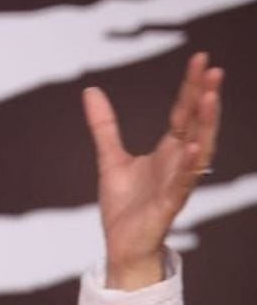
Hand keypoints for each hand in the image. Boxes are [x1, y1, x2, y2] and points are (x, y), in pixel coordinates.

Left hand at [83, 52, 222, 289]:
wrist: (122, 244)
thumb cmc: (124, 206)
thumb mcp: (110, 159)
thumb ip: (104, 126)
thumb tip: (90, 92)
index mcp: (169, 151)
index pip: (183, 113)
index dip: (191, 87)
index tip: (201, 59)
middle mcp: (179, 163)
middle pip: (196, 125)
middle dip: (205, 98)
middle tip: (213, 70)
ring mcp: (177, 183)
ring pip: (198, 150)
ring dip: (206, 125)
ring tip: (210, 99)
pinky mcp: (169, 204)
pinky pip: (183, 182)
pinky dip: (190, 165)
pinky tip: (195, 146)